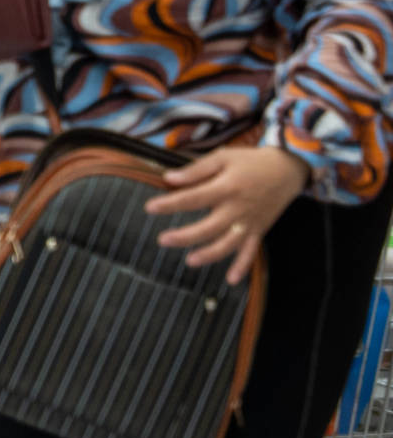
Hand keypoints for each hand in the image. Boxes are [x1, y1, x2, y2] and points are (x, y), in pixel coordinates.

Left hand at [144, 145, 307, 284]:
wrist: (287, 169)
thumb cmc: (251, 161)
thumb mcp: (223, 157)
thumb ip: (196, 169)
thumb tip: (169, 178)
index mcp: (226, 188)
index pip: (193, 198)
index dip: (170, 204)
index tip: (150, 208)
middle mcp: (237, 209)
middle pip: (208, 227)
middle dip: (185, 236)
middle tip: (162, 240)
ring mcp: (249, 222)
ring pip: (228, 244)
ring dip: (209, 255)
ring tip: (190, 261)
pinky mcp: (259, 230)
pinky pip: (251, 251)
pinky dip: (243, 266)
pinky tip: (231, 280)